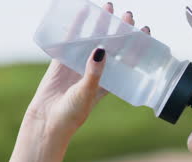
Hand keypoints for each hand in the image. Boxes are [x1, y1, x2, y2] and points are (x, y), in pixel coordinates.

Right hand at [25, 2, 151, 137]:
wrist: (47, 120)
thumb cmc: (73, 113)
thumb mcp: (88, 92)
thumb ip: (95, 72)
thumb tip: (102, 49)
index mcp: (111, 80)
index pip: (128, 58)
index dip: (136, 45)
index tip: (144, 31)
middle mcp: (98, 70)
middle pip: (113, 45)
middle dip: (120, 29)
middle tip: (127, 15)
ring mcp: (80, 63)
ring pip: (93, 39)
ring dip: (100, 24)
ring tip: (108, 7)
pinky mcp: (63, 60)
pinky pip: (71, 39)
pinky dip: (77, 26)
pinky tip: (83, 12)